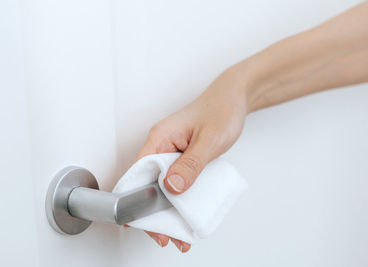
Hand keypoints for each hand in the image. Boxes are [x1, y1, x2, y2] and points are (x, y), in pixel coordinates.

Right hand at [135, 66, 249, 251]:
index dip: (136, 198)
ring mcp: (171, 153)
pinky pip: (175, 182)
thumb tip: (171, 187)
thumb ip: (190, 164)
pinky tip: (185, 216)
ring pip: (161, 186)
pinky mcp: (182, 159)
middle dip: (153, 212)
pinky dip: (179, 200)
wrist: (234, 99)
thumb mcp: (209, 140)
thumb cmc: (222, 110)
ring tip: (177, 233)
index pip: (138, 172)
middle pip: (147, 184)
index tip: (141, 221)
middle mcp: (161, 146)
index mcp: (159, 138)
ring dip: (167, 210)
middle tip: (164, 235)